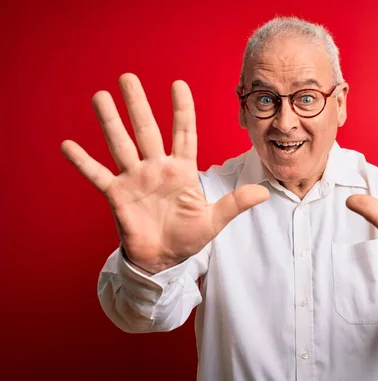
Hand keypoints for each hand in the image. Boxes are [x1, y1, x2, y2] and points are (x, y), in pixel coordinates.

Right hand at [61, 73, 268, 272]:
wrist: (164, 260)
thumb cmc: (189, 237)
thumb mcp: (214, 220)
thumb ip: (235, 204)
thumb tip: (265, 193)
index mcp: (182, 170)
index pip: (183, 133)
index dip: (182, 110)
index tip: (179, 85)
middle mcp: (157, 168)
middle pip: (147, 130)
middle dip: (138, 104)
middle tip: (128, 78)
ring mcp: (135, 179)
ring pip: (121, 144)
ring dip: (110, 122)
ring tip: (100, 96)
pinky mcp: (117, 195)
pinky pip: (98, 175)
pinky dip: (83, 162)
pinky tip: (68, 144)